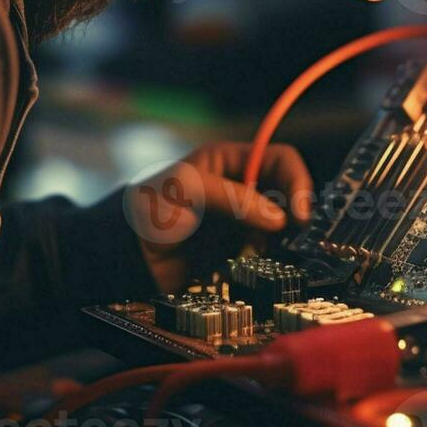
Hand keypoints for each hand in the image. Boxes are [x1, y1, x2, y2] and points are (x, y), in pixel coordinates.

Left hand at [124, 142, 313, 292]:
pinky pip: (266, 254)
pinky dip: (270, 260)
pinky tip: (261, 267)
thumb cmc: (147, 210)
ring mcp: (240, 222)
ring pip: (281, 228)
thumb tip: (278, 219)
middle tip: (295, 239)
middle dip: (294, 215)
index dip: (296, 181)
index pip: (279, 160)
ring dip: (282, 241)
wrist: (125, 256)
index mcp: (229, 162)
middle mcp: (240, 189)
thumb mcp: (187, 190)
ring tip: (270, 254)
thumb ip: (233, 198)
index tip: (301, 213)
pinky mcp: (236, 252)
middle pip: (287, 195)